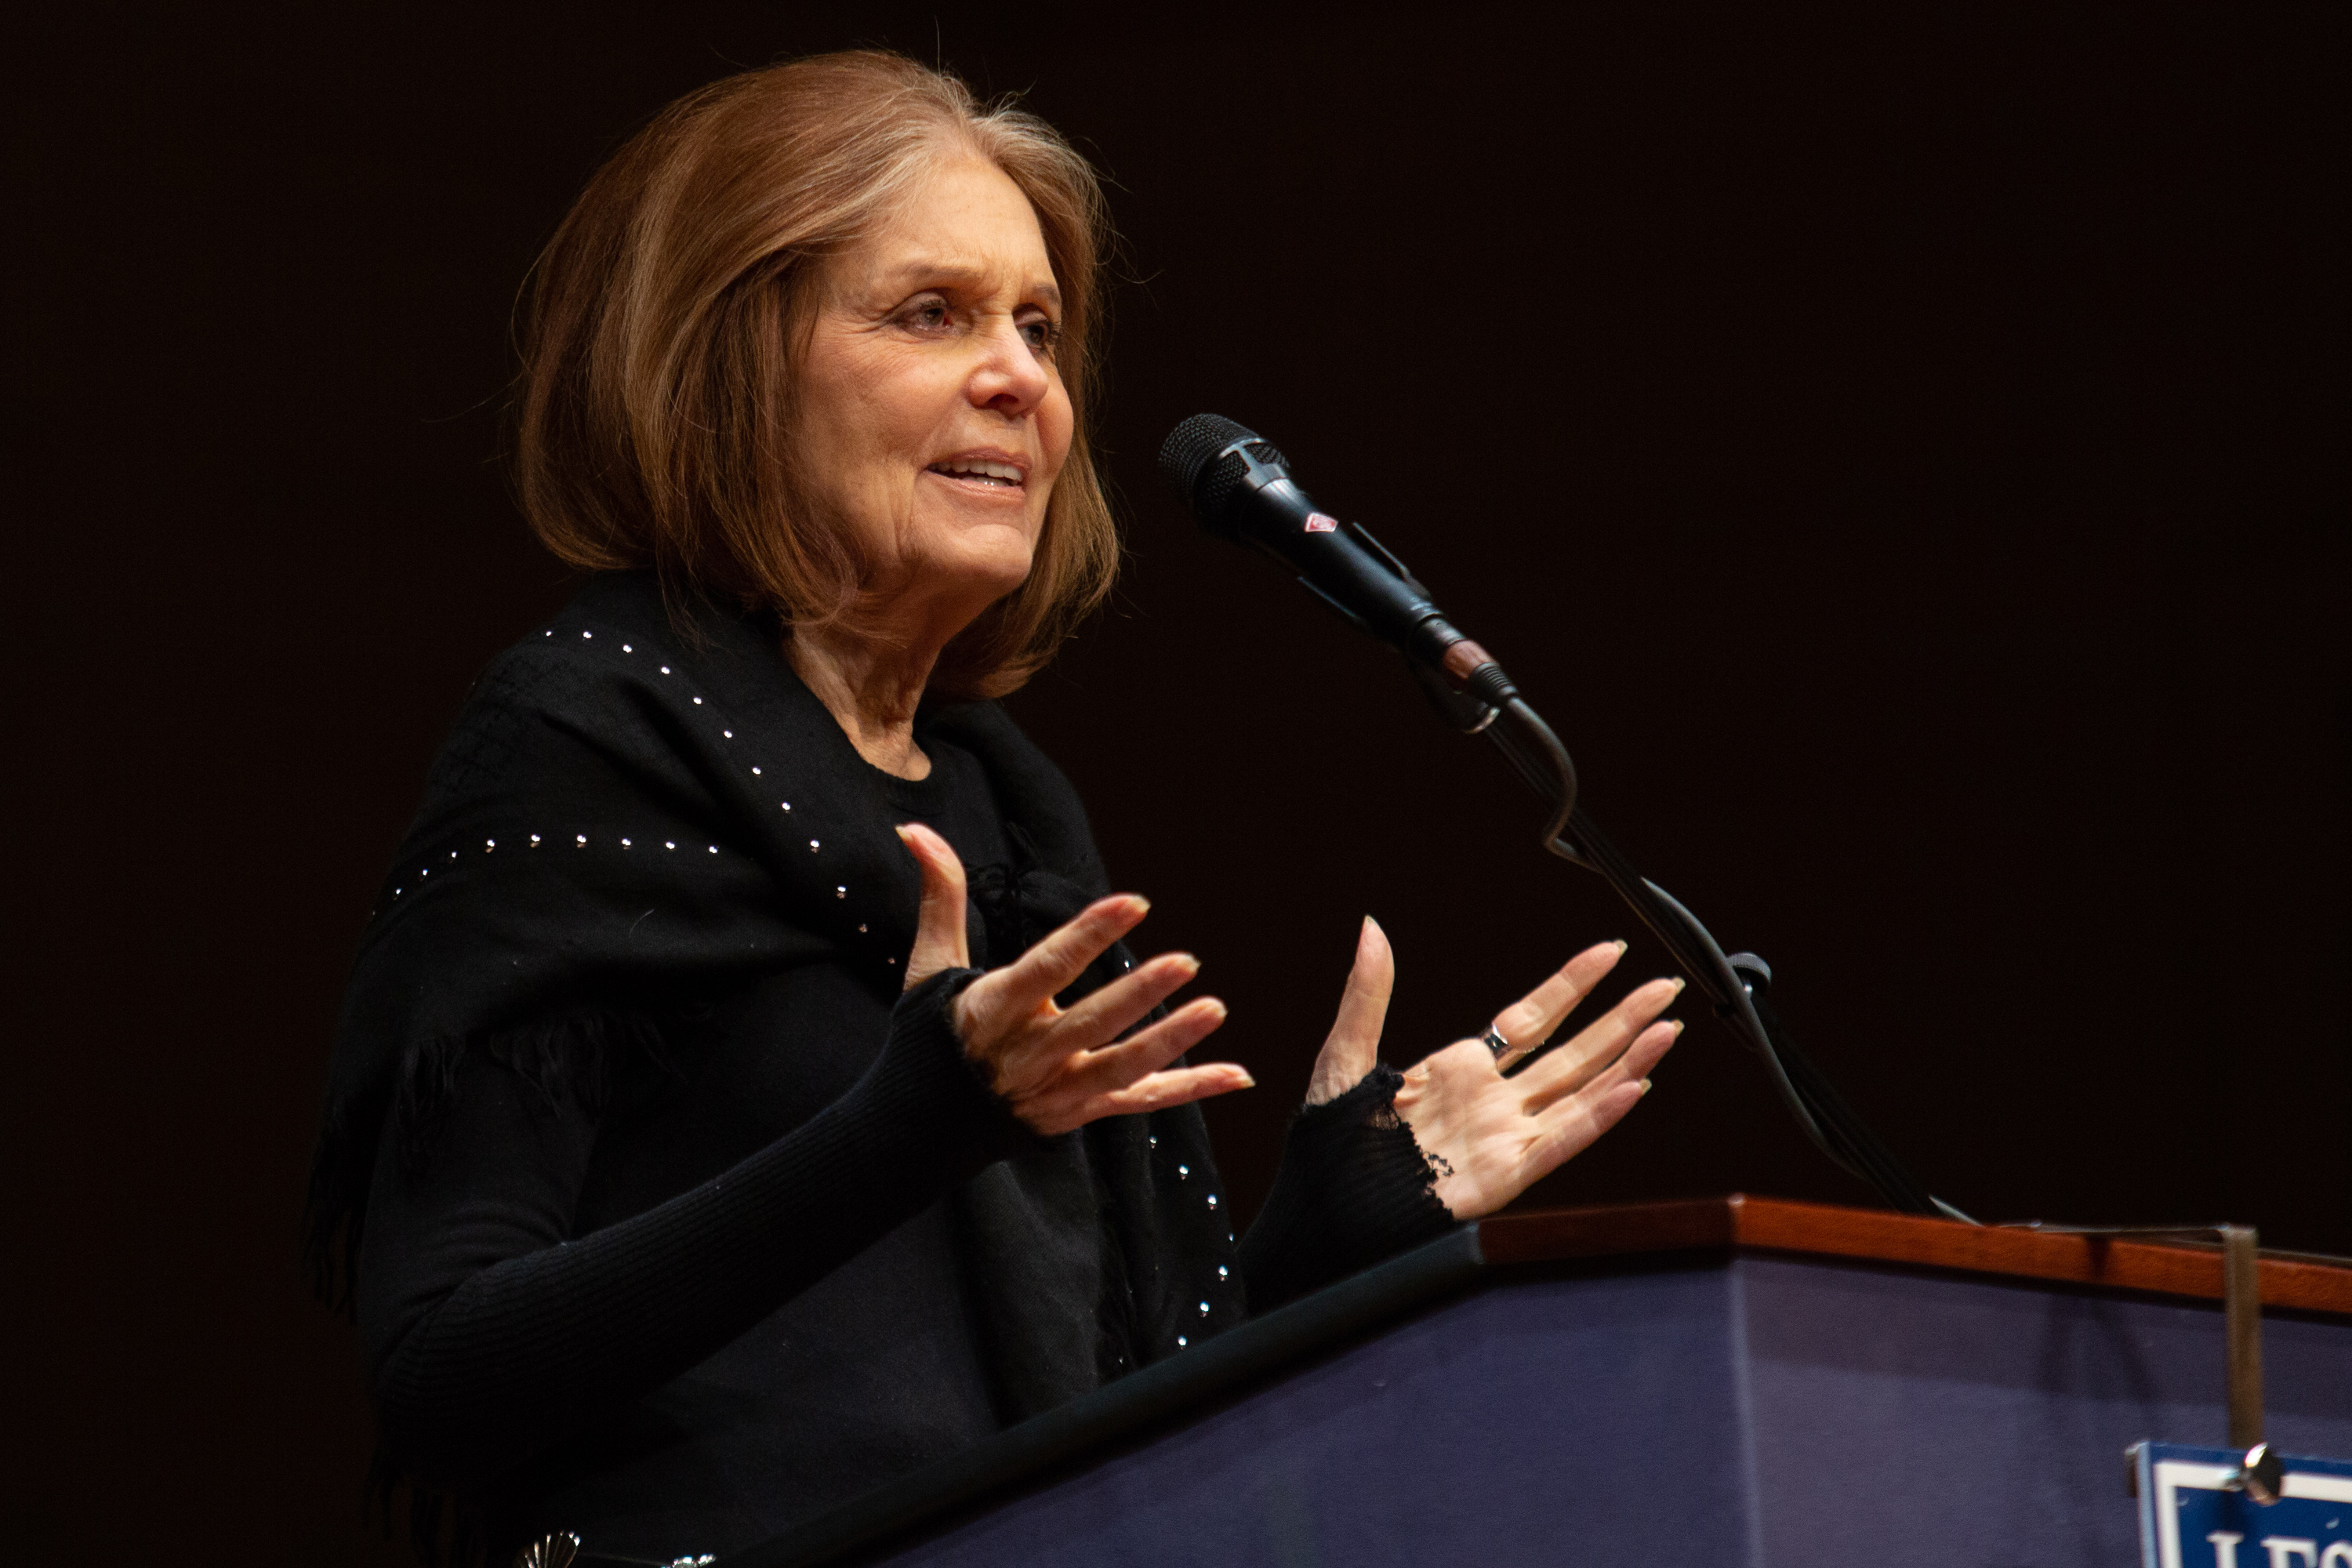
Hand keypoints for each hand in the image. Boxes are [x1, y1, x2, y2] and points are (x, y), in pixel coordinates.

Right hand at [898, 823, 1253, 1136]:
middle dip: (1138, 995)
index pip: (1047, 968)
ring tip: (1216, 1008)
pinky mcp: (1079, 1114)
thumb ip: (939, 896)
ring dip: (1171, 1042)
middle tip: (1187, 961)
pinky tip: (1238, 1074)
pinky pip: (1140, 1102)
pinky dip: (1190, 1089)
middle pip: (1091, 1024)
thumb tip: (913, 829)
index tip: (1134, 901)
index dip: (1089, 935)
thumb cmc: (931, 1034)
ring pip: (1121, 1069)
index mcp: (993, 1011)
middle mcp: (1027, 1056)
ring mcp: (1056, 1091)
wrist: (919, 1126)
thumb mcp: (929, 966)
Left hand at [1307, 917, 1682, 1219]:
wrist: (1323, 1210)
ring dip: (1627, 1063)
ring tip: (1667, 1030)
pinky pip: (1560, 1142)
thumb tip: (1371, 928)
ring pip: (1580, 1094)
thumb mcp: (1345, 1054)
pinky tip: (1630, 1088)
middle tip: (1665, 987)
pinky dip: (1597, 1117)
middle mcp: (1493, 1102)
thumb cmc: (1328, 1144)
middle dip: (1622, 1019)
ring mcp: (1503, 1138)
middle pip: (1573, 1052)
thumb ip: (1367, 993)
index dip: (1573, 984)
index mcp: (1461, 1069)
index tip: (1610, 951)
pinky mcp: (1504, 1175)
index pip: (1533, 1017)